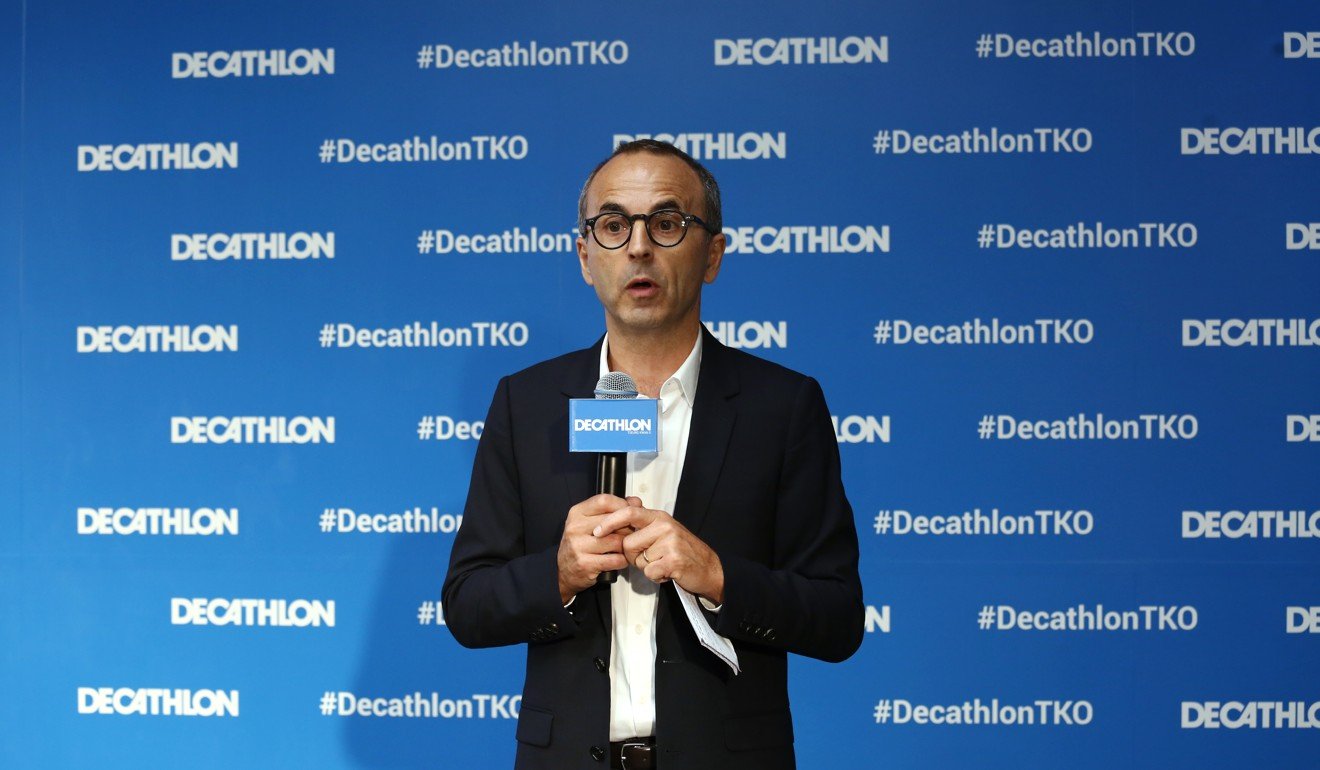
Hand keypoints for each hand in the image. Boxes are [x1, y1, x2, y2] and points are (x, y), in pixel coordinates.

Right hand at [557, 494, 630, 602]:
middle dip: (627, 528)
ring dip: (626, 546)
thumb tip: (635, 502)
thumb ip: (612, 510)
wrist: (564, 571)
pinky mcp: (585, 564)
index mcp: (577, 513)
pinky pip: (615, 560)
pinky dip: (623, 560)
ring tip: (625, 547)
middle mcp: (575, 527)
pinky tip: (620, 559)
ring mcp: (578, 546)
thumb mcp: (590, 522)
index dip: (622, 505)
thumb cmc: (580, 544)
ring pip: (616, 541)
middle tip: (631, 533)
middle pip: (613, 522)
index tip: (630, 512)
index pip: (604, 501)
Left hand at [593, 496, 724, 603]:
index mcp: (659, 517)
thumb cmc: (683, 550)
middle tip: (649, 557)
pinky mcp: (674, 560)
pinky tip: (667, 572)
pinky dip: (655, 577)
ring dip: (646, 567)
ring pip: (638, 560)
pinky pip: (649, 572)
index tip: (597, 531)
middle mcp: (664, 526)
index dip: (610, 521)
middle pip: (628, 543)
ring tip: (661, 563)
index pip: (628, 512)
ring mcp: (670, 543)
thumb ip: (644, 523)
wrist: (709, 568)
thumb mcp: (664, 530)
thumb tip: (621, 509)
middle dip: (633, 556)